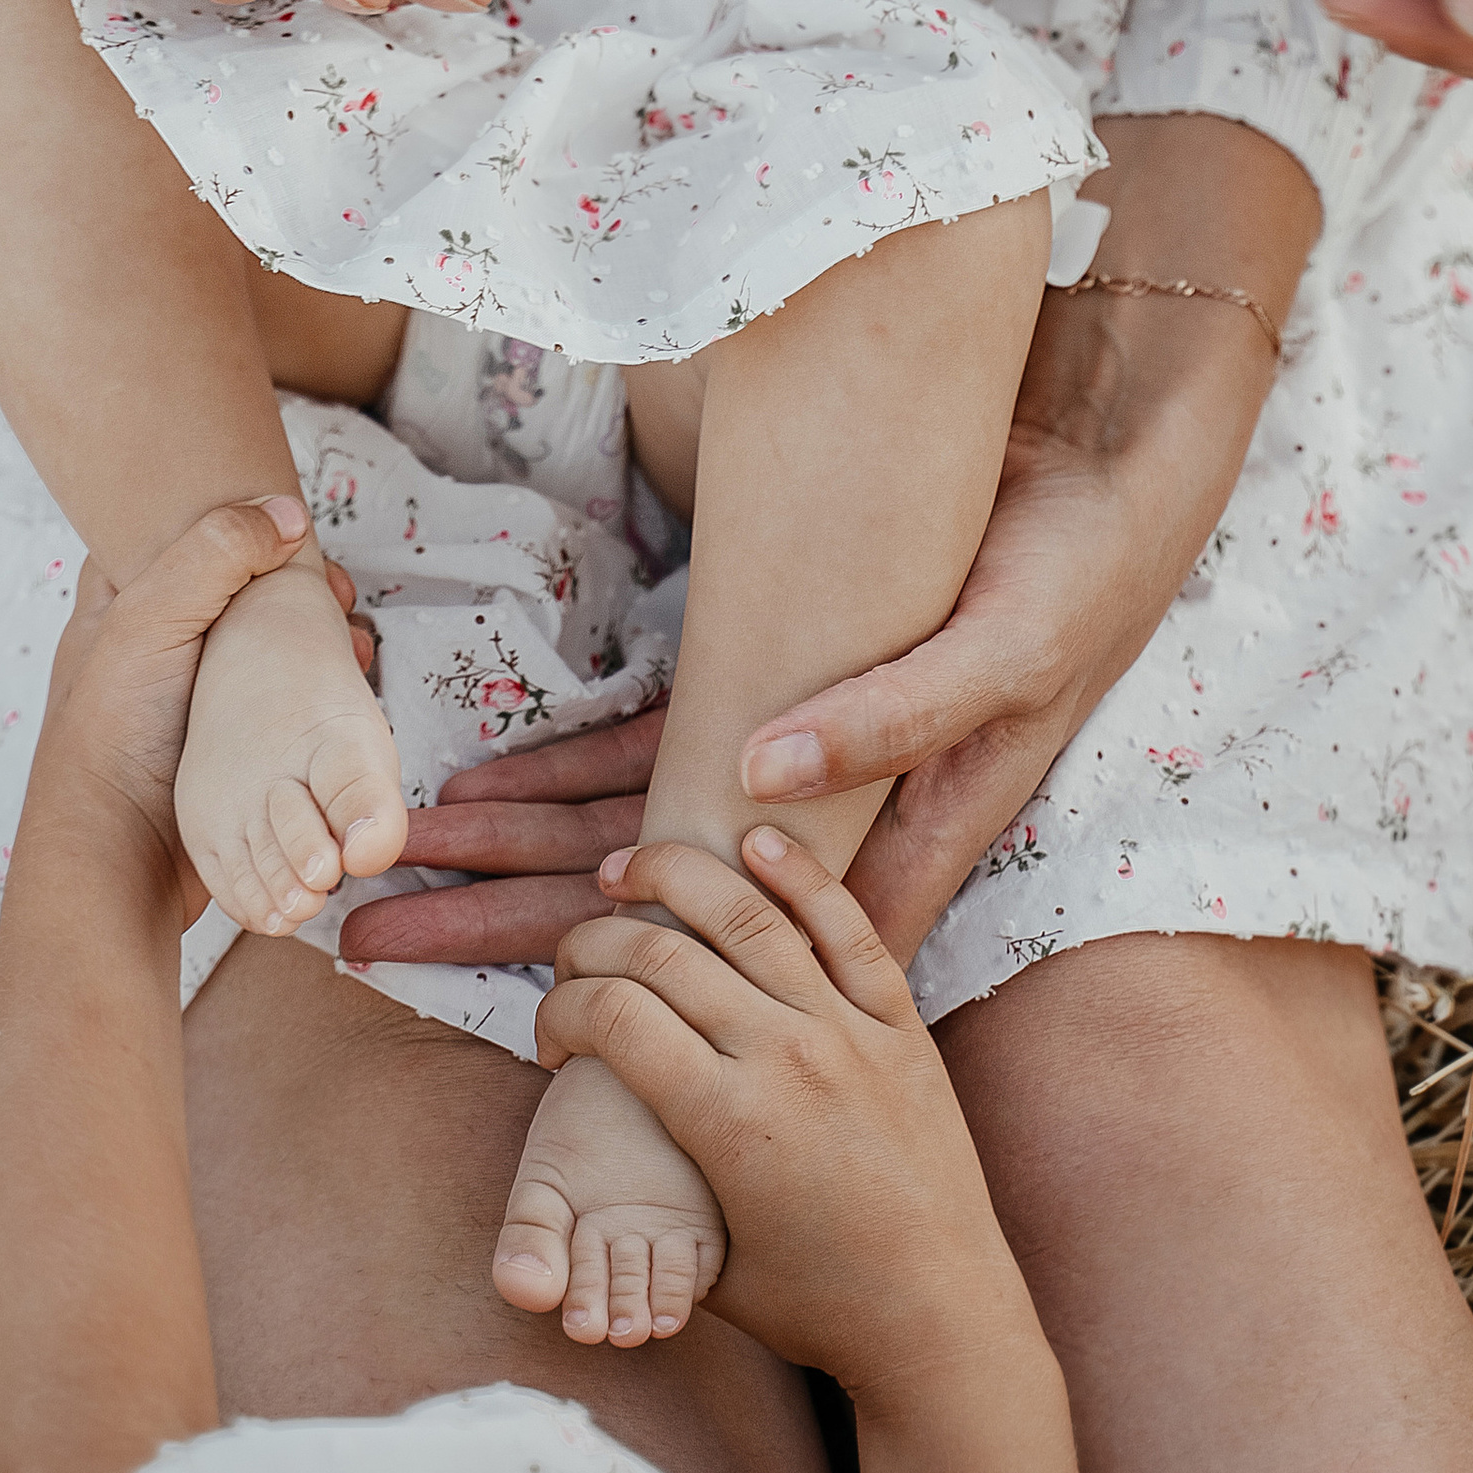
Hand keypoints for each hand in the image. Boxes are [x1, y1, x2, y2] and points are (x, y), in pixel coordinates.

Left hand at [37, 510, 374, 921]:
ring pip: (267, 641)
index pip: (179, 530)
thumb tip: (286, 516)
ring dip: (314, 634)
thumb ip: (211, 555)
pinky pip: (281, 697)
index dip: (237, 519)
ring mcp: (194, 693)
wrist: (118, 859)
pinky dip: (316, 685)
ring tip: (351, 637)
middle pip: (238, 585)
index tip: (292, 525)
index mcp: (117, 601)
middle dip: (294, 581)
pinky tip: (344, 684)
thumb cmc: (110, 738)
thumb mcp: (146, 621)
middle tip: (335, 588)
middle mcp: (154, 641)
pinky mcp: (227, 740)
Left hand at [340, 278, 1275, 973]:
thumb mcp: (999, 653)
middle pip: (631, 894)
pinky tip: (486, 787)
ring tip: (396, 869)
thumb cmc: (1069, 580)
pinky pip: (653, 752)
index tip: (470, 981)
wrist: (1107, 491)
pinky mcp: (779, 696)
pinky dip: (569, 771)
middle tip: (364, 928)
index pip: (697, 924)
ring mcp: (788, 769)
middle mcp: (811, 829)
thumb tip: (754, 778)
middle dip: (500, 914)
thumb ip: (886, 717)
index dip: (580, 952)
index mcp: (872, 846)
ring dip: (512, 848)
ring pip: (624, 829)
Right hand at [534, 829, 1040, 1395]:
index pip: (613, 1017)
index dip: (560, 1008)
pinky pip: (847, 925)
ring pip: (747, 913)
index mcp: (727, 1123)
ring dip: (675, 875)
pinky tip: (754, 840)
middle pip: (662, 953)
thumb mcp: (707, 1259)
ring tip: (631, 869)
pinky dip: (797, 873)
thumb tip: (597, 1130)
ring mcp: (849, 1031)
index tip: (553, 1028)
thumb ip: (651, 1184)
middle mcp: (786, 1059)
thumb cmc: (817, 1306)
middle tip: (574, 950)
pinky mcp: (901, 1024)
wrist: (940, 1319)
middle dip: (594, 939)